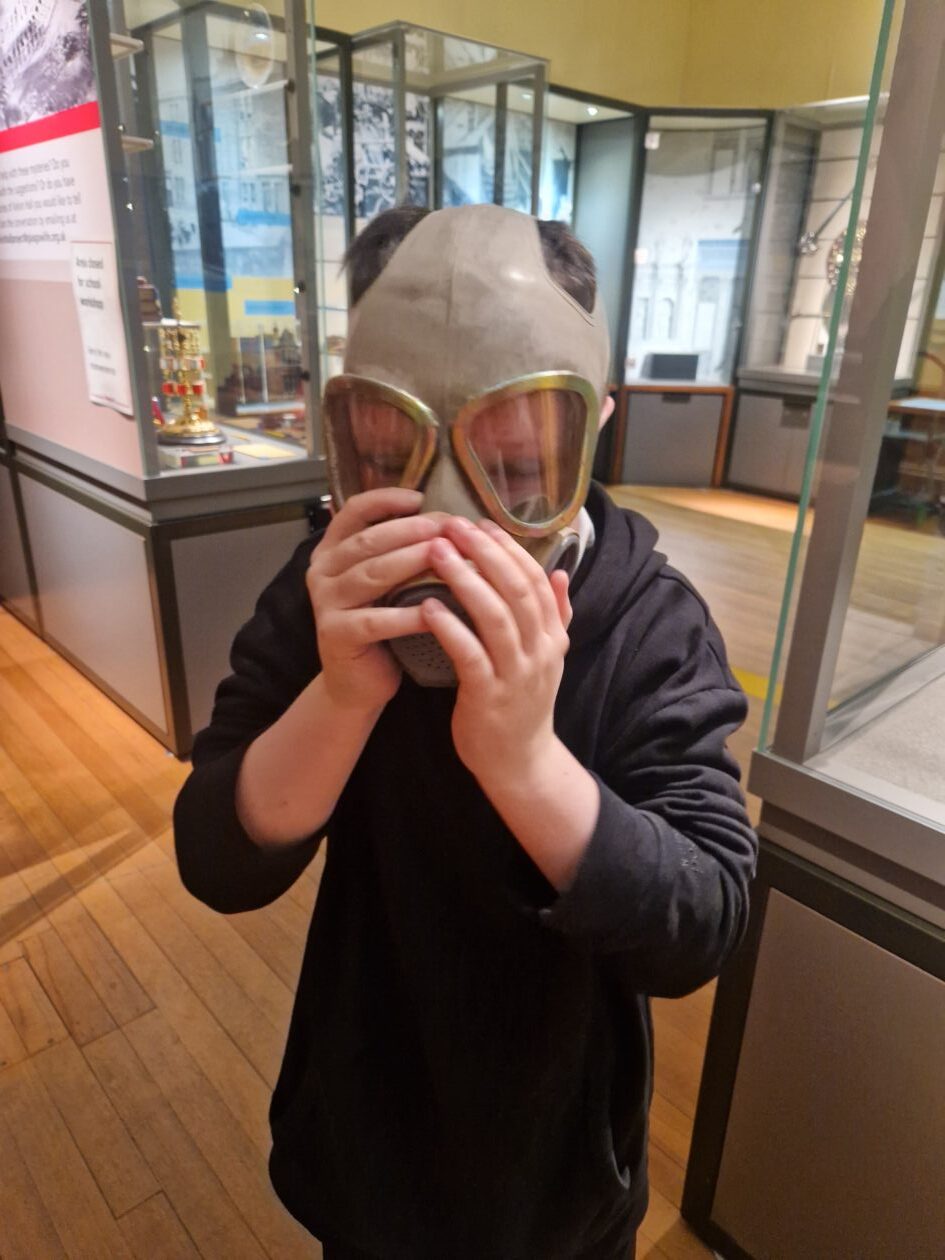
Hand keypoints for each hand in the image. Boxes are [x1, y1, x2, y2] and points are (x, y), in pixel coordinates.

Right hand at [307, 489, 444, 712]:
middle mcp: (323, 571)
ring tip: (444, 554)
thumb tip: (450, 520)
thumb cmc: (382, 625)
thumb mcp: (387, 582)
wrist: (357, 682)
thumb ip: (402, 551)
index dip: (385, 500)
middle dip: (410, 530)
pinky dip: (406, 614)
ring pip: (371, 574)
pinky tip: (434, 610)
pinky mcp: (335, 634)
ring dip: (410, 561)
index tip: (420, 497)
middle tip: (447, 526)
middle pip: (368, 541)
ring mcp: (326, 602)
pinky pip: (375, 620)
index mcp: (333, 550)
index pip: (353, 512)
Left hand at [420, 517, 571, 786]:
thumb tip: (560, 572)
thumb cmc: (523, 704)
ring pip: (495, 617)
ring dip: (465, 580)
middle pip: (516, 590)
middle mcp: (540, 651)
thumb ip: (556, 615)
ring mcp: (517, 674)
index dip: (509, 549)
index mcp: (552, 636)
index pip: (535, 580)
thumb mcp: (548, 658)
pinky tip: (427, 606)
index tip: (481, 523)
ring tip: (436, 553)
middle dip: (485, 553)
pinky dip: (451, 627)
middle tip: (453, 525)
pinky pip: (470, 655)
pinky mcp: (489, 697)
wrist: (519, 762)